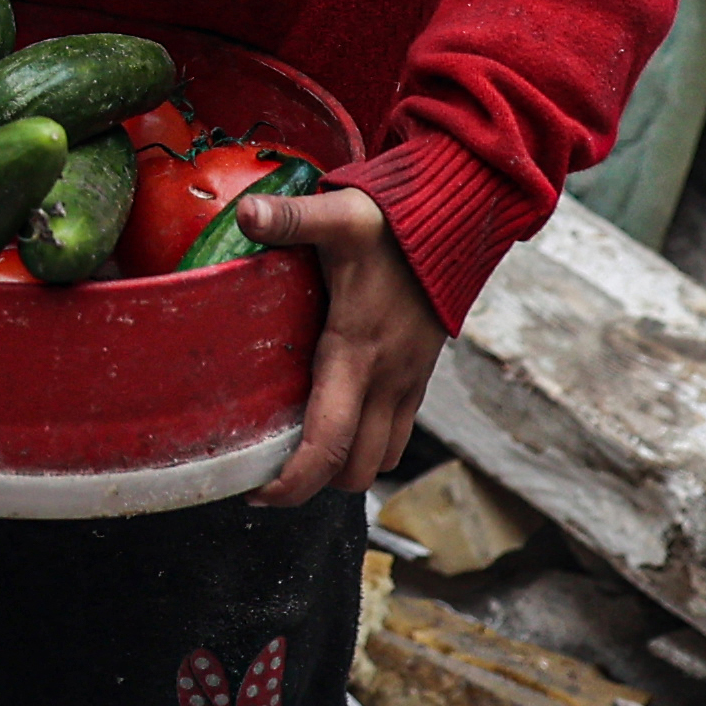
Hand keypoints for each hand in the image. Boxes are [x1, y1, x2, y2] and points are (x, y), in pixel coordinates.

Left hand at [239, 186, 439, 506]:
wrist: (459, 220)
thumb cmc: (394, 222)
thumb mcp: (339, 216)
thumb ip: (292, 217)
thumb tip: (247, 212)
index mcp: (358, 352)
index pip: (330, 442)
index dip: (294, 482)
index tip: (259, 493)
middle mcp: (389, 379)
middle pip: (356, 471)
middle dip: (314, 483)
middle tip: (268, 470)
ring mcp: (409, 382)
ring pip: (381, 459)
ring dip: (345, 466)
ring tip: (299, 450)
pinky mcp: (419, 377)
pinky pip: (396, 434)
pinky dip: (367, 444)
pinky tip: (334, 420)